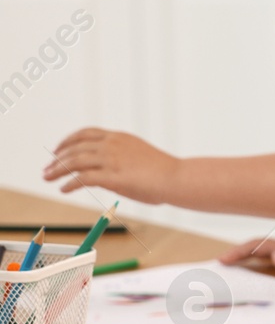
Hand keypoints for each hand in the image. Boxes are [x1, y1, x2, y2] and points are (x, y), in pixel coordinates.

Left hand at [44, 128, 179, 201]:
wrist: (177, 178)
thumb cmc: (164, 172)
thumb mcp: (137, 157)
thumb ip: (118, 160)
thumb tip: (101, 173)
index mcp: (119, 137)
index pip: (85, 133)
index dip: (67, 141)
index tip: (58, 150)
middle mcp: (113, 144)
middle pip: (75, 147)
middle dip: (57, 158)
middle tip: (47, 169)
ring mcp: (112, 159)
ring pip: (75, 161)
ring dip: (58, 170)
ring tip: (48, 178)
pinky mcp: (113, 176)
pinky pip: (83, 178)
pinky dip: (69, 183)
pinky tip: (64, 189)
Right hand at [219, 231, 274, 272]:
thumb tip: (274, 258)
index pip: (255, 247)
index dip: (236, 253)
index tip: (219, 261)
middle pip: (256, 249)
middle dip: (236, 256)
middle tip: (218, 265)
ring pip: (265, 254)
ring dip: (249, 260)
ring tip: (233, 270)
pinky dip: (264, 264)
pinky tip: (263, 271)